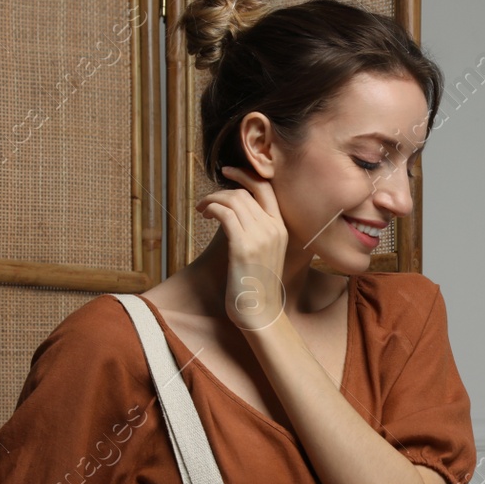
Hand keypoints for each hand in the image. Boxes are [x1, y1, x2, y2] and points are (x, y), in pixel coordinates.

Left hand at [195, 164, 288, 331]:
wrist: (260, 312)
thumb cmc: (257, 285)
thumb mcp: (264, 252)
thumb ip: (257, 231)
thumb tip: (235, 211)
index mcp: (282, 228)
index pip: (267, 188)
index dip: (246, 174)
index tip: (229, 171)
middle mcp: (274, 228)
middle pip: (246, 192)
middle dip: (222, 189)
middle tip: (206, 198)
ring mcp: (260, 237)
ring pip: (233, 200)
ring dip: (212, 200)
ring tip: (202, 209)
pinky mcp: (243, 247)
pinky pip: (224, 213)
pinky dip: (211, 208)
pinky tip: (205, 215)